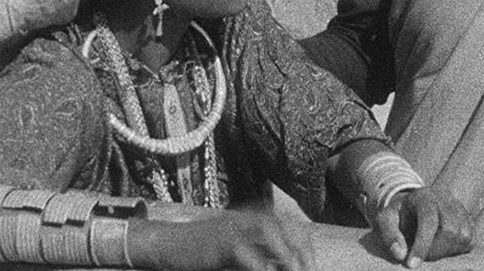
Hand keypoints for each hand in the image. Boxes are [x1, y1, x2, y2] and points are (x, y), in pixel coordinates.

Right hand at [132, 209, 314, 270]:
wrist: (171, 244)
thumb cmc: (205, 250)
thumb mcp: (238, 249)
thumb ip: (261, 254)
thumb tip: (286, 264)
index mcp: (255, 217)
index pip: (292, 225)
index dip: (306, 246)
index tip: (312, 265)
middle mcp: (249, 217)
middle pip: (287, 227)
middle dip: (302, 251)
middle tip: (308, 270)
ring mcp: (237, 227)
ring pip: (271, 235)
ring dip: (287, 256)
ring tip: (295, 270)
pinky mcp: (225, 243)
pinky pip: (250, 257)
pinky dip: (262, 268)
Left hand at [368, 186, 473, 267]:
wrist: (415, 206)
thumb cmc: (400, 215)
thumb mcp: (386, 219)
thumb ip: (389, 234)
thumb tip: (400, 254)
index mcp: (423, 196)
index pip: (428, 220)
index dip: (421, 244)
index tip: (411, 265)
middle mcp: (445, 199)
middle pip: (449, 229)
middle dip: (434, 250)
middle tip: (421, 257)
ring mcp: (460, 209)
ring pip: (462, 236)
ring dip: (445, 251)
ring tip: (430, 250)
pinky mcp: (469, 221)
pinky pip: (469, 241)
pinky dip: (455, 250)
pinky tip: (441, 248)